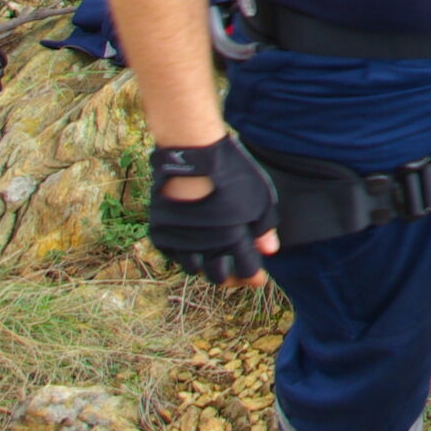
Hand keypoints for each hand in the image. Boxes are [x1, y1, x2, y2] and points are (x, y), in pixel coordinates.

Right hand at [148, 135, 280, 286]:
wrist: (192, 153)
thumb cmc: (231, 172)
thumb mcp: (259, 198)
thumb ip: (265, 228)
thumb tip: (269, 251)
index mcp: (233, 240)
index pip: (246, 272)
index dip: (253, 276)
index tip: (257, 276)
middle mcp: (205, 247)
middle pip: (218, 277)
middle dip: (231, 277)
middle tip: (235, 270)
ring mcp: (180, 241)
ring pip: (193, 268)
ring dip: (204, 265)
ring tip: (213, 256)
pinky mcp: (160, 233)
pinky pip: (172, 255)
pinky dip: (182, 253)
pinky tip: (191, 244)